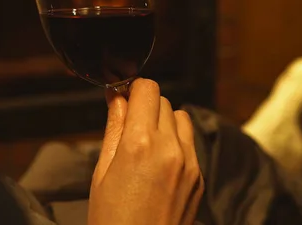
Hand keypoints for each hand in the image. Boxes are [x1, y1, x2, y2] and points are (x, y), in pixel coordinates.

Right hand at [88, 79, 203, 224]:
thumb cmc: (111, 219)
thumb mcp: (102, 171)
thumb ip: (114, 128)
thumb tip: (117, 97)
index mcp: (140, 144)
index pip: (147, 89)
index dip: (132, 89)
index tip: (122, 98)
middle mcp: (170, 149)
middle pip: (164, 101)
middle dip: (145, 106)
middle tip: (129, 125)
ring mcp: (189, 164)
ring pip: (181, 118)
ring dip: (164, 121)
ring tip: (145, 142)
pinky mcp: (199, 177)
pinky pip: (190, 142)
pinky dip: (175, 141)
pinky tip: (158, 161)